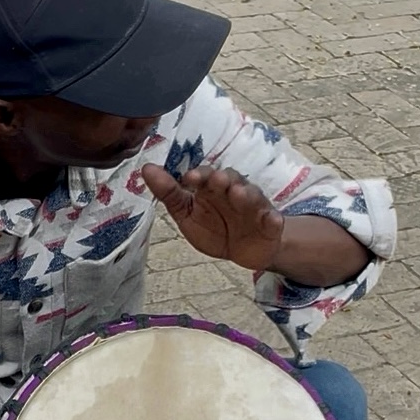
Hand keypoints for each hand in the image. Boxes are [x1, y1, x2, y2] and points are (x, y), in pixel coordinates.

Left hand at [142, 163, 284, 272]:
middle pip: (231, 180)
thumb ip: (169, 193)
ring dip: (246, 194)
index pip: (205, 176)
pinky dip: (273, 219)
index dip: (198, 176)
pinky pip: (273, 220)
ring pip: (252, 196)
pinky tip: (272, 220)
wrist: (243, 250)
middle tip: (216, 181)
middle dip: (223, 180)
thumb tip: (146, 168)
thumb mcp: (187, 213)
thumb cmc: (214, 227)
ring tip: (239, 194)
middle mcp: (234, 191)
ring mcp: (254, 207)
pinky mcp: (270, 224)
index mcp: (212, 188)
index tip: (189, 179)